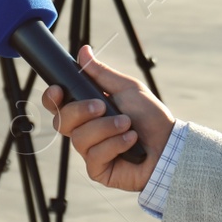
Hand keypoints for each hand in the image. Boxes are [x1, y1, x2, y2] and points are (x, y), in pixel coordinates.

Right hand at [41, 45, 174, 192]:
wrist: (169, 144)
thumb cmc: (150, 117)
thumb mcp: (127, 88)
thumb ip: (102, 73)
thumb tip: (84, 51)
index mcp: (87, 111)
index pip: (58, 105)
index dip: (52, 98)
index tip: (58, 89)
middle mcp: (84, 131)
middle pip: (62, 121)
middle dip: (82, 111)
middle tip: (102, 106)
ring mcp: (90, 152)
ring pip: (79, 138)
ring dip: (106, 127)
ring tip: (127, 124)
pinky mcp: (98, 170)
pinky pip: (95, 156)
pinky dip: (115, 144)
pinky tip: (131, 140)